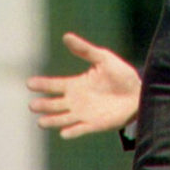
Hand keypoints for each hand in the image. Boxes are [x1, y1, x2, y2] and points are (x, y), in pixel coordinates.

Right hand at [27, 32, 141, 137]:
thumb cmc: (122, 76)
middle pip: (52, 104)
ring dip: (51, 121)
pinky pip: (79, 130)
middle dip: (42, 105)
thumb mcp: (104, 59)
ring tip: (41, 121)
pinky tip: (64, 132)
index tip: (30, 83)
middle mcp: (75, 101)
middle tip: (34, 105)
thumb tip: (66, 36)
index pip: (53, 85)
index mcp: (75, 85)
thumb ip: (85, 50)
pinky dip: (71, 132)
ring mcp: (83, 114)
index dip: (41, 84)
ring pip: (61, 119)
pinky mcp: (94, 125)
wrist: (140, 94)